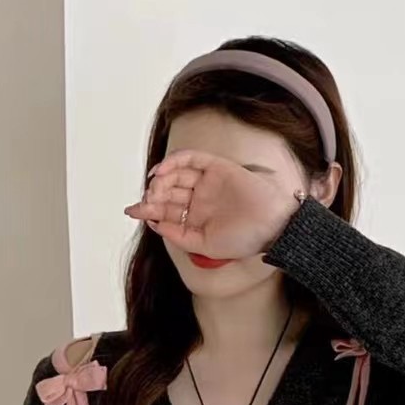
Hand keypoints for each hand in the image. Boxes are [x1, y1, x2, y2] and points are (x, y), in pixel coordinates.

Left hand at [125, 150, 299, 259]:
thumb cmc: (245, 240)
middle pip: (168, 191)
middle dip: (153, 196)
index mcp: (197, 218)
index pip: (167, 210)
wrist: (272, 226)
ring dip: (161, 180)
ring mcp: (208, 182)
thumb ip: (179, 236)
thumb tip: (154, 224)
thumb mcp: (204, 245)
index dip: (148, 209)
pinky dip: (174, 161)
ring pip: (176, 174)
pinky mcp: (217, 166)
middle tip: (146, 201)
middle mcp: (200, 199)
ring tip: (154, 189)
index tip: (132, 211)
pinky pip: (191, 159)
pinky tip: (161, 171)